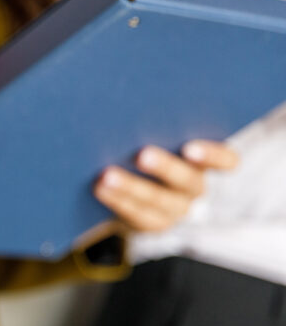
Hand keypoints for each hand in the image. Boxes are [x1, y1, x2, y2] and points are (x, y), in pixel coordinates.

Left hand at [94, 140, 238, 231]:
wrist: (131, 187)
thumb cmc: (146, 147)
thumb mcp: (158, 136)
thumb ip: (156, 126)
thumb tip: (129, 102)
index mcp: (205, 162)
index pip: (226, 161)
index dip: (213, 155)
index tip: (189, 147)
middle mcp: (195, 188)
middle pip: (188, 181)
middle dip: (165, 167)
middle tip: (141, 155)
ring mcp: (176, 209)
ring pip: (158, 200)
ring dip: (132, 187)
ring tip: (107, 175)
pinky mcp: (153, 223)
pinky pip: (138, 215)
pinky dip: (118, 201)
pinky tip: (99, 189)